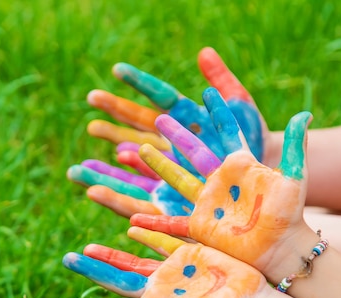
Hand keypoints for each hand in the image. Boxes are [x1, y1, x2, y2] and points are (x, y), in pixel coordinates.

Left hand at [60, 228, 266, 297]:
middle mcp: (158, 289)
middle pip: (116, 278)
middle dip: (92, 270)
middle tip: (67, 259)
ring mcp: (171, 271)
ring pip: (132, 260)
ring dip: (109, 254)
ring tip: (86, 248)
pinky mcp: (187, 255)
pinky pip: (161, 240)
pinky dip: (145, 232)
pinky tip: (130, 226)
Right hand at [68, 48, 263, 216]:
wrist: (265, 185)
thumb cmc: (257, 145)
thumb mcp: (241, 112)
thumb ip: (223, 85)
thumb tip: (202, 52)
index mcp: (188, 121)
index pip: (160, 98)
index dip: (140, 83)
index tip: (118, 69)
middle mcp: (173, 145)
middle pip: (137, 129)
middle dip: (113, 117)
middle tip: (91, 99)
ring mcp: (170, 173)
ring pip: (129, 168)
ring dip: (102, 168)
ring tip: (75, 168)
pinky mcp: (171, 202)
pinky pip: (139, 200)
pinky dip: (117, 196)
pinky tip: (94, 191)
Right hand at [131, 87, 314, 278]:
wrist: (281, 249)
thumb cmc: (290, 215)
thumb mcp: (295, 177)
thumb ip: (295, 146)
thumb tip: (305, 113)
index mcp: (240, 165)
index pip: (227, 133)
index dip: (217, 113)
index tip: (207, 93)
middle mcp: (219, 180)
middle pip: (191, 151)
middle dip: (175, 134)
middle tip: (158, 118)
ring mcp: (206, 202)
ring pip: (174, 179)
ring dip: (155, 165)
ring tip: (133, 150)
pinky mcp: (199, 224)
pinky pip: (170, 221)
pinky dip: (152, 220)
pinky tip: (133, 218)